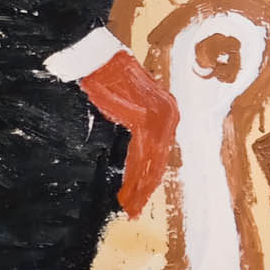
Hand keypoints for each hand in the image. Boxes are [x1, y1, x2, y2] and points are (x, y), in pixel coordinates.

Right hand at [77, 48, 178, 216]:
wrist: (100, 58)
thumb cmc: (109, 80)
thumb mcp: (127, 107)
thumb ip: (134, 130)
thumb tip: (131, 156)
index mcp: (166, 114)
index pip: (158, 154)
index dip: (149, 177)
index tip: (140, 197)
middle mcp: (169, 116)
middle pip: (158, 162)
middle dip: (145, 189)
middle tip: (134, 211)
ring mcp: (160, 117)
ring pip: (152, 163)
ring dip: (140, 188)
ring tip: (130, 208)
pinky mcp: (147, 119)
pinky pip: (143, 155)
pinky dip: (135, 176)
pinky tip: (128, 192)